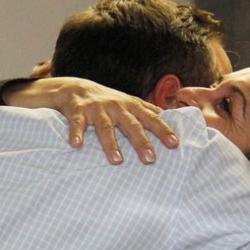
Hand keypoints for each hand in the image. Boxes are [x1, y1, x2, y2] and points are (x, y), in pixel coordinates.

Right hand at [7, 77, 178, 164]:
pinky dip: (77, 133)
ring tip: (117, 161)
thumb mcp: (129, 103)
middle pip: (131, 125)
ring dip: (111, 144)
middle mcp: (116, 106)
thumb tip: (171, 117)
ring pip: (105, 127)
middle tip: (150, 159)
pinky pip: (77, 123)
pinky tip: (76, 145)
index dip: (163, 130)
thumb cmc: (107, 101)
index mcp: (131, 106)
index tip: (174, 144)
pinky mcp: (78, 111)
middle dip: (141, 142)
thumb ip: (148, 111)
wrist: (75, 88)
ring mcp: (97, 108)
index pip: (151, 119)